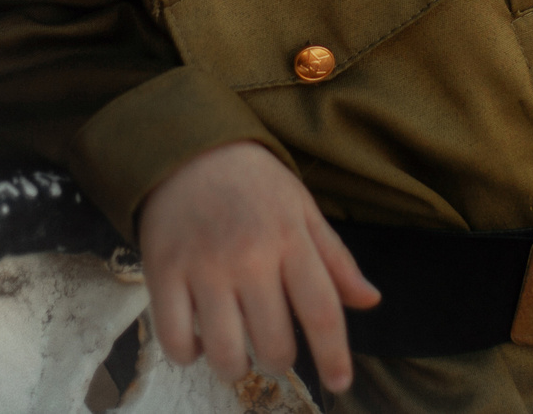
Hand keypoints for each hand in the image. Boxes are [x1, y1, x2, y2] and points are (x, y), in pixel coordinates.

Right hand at [137, 141, 380, 393]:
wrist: (188, 149)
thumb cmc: (253, 183)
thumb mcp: (302, 209)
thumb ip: (335, 259)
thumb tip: (370, 300)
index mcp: (290, 239)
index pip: (322, 311)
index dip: (335, 356)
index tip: (341, 382)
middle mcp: (249, 256)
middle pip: (274, 343)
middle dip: (280, 361)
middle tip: (275, 350)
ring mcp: (204, 267)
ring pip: (226, 352)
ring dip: (236, 367)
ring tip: (238, 353)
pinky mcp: (162, 272)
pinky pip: (176, 340)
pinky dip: (189, 355)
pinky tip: (199, 341)